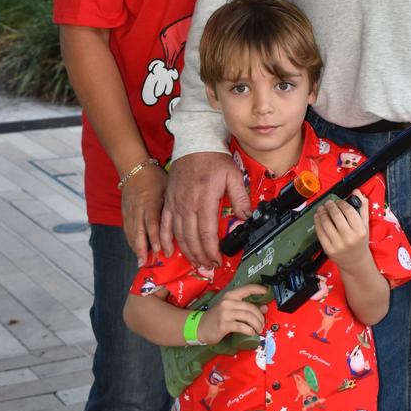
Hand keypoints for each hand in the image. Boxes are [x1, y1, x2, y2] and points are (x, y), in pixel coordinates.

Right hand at [121, 164, 168, 266]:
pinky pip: (127, 230)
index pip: (152, 221)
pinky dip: (131, 242)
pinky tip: (136, 251)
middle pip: (139, 231)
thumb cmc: (155, 177)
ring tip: (141, 262)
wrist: (134, 168)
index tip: (160, 249)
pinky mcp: (124, 213)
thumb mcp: (167, 186)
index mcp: (150, 200)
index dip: (154, 236)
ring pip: (132, 232)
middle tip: (146, 263)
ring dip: (136, 248)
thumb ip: (174, 203)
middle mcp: (138, 208)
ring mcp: (129, 211)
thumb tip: (191, 216)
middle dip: (142, 248)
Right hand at [161, 153, 250, 267]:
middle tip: (208, 267)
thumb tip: (247, 218)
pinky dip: (164, 240)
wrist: (195, 143)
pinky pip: (163, 224)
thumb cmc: (215, 159)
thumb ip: (241, 198)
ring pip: (178, 235)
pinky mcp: (168, 201)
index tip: (218, 260)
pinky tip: (167, 251)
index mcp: (204, 199)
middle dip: (200, 256)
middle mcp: (187, 204)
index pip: (206, 233)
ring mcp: (175, 203)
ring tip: (196, 262)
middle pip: (191, 238)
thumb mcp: (233, 175)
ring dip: (187, 252)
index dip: (212, 251)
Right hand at [197, 284, 267, 343]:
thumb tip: (264, 308)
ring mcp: (225, 313)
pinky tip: (251, 333)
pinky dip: (249, 330)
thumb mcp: (231, 309)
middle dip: (259, 316)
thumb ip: (246, 307)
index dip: (258, 289)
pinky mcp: (224, 324)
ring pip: (247, 316)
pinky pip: (241, 326)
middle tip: (263, 323)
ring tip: (259, 329)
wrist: (200, 326)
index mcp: (230, 295)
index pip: (247, 289)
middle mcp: (228, 302)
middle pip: (250, 307)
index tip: (267, 291)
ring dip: (256, 324)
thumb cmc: (217, 317)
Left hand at [315, 193, 370, 271]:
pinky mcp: (329, 249)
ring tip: (322, 208)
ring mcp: (338, 244)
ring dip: (322, 213)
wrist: (356, 261)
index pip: (349, 211)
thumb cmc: (360, 240)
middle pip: (336, 216)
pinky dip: (317, 222)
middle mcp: (349, 238)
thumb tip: (356, 191)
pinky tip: (318, 217)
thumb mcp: (365, 224)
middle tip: (328, 202)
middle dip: (330, 206)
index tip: (338, 201)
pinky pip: (320, 233)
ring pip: (326, 223)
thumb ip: (362, 207)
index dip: (341, 203)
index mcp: (360, 230)